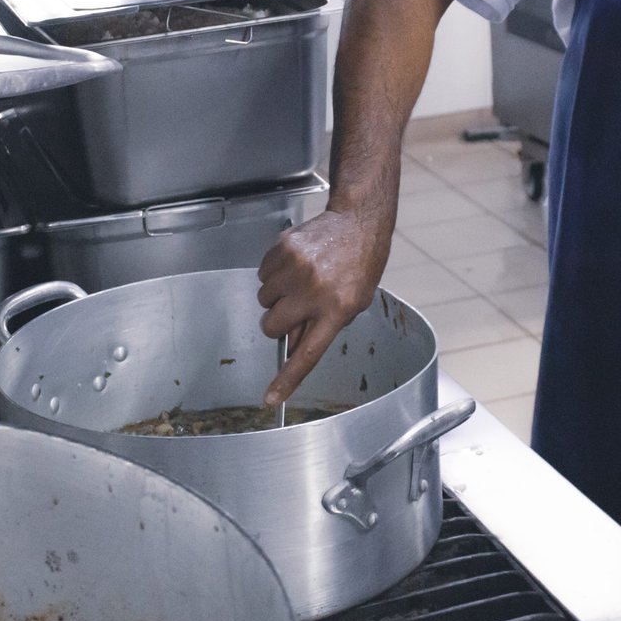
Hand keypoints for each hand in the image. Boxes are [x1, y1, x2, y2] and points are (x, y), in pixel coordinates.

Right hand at [257, 209, 387, 405]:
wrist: (357, 223)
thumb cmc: (358, 266)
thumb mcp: (353, 304)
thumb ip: (322, 326)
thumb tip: (291, 344)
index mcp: (337, 310)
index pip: (307, 354)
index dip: (287, 379)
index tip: (271, 398)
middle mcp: (315, 291)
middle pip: (272, 326)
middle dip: (279, 321)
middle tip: (297, 307)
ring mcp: (297, 268)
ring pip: (264, 299)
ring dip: (278, 294)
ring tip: (302, 279)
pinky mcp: (284, 249)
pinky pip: (262, 273)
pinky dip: (274, 273)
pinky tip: (296, 264)